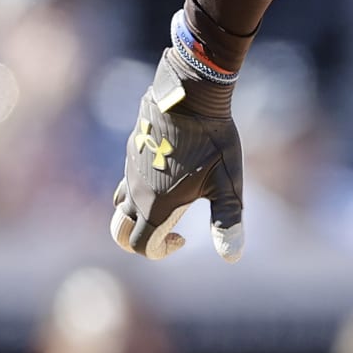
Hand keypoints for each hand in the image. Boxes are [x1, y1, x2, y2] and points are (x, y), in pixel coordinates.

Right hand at [110, 50, 244, 260]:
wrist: (191, 95)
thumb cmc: (214, 140)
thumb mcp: (227, 183)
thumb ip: (228, 221)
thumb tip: (232, 257)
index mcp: (156, 206)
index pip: (142, 246)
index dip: (160, 252)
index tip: (184, 239)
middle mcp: (136, 192)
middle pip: (120, 230)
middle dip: (136, 240)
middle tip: (165, 233)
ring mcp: (130, 170)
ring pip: (120, 204)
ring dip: (136, 214)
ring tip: (168, 204)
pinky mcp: (132, 151)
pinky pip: (125, 179)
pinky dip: (136, 189)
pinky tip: (165, 175)